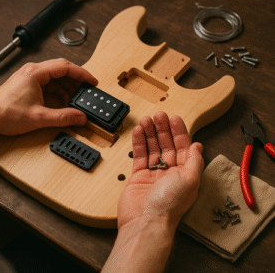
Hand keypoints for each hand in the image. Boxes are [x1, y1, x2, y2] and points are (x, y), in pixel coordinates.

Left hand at [0, 58, 97, 135]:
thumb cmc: (5, 113)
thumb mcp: (39, 117)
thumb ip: (63, 117)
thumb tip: (79, 117)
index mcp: (36, 73)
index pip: (66, 67)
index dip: (82, 74)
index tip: (91, 81)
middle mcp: (33, 71)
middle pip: (62, 69)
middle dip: (76, 80)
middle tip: (87, 89)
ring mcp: (31, 77)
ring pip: (56, 77)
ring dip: (68, 86)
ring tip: (76, 98)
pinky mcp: (29, 84)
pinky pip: (49, 83)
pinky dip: (59, 90)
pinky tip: (63, 100)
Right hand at [117, 111, 203, 229]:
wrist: (145, 222)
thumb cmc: (168, 205)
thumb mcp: (189, 179)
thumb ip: (195, 160)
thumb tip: (198, 145)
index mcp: (185, 173)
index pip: (183, 146)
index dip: (179, 131)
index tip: (174, 118)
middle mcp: (170, 172)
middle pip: (167, 144)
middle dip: (163, 129)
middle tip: (158, 115)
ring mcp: (153, 173)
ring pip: (152, 148)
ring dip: (150, 133)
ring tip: (146, 119)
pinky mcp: (138, 175)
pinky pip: (139, 155)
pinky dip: (139, 142)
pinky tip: (139, 131)